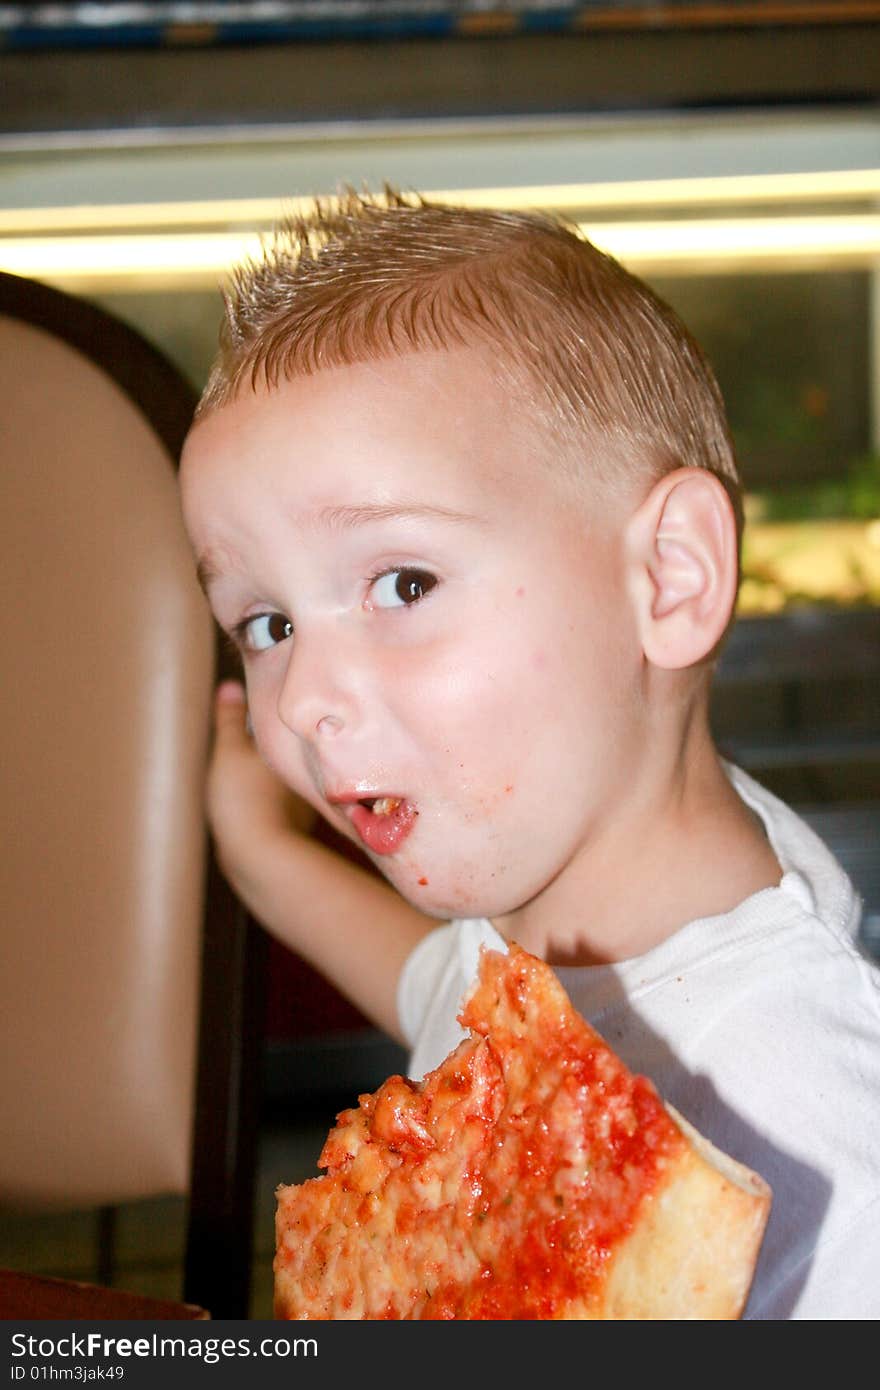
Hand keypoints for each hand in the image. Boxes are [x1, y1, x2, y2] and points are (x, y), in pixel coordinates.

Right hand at [206, 681, 316, 886]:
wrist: (258, 857)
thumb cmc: (245, 799)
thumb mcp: (230, 750)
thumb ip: (230, 718)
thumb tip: (230, 686)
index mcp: (295, 751)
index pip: (284, 727)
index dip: (267, 720)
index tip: (253, 712)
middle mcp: (307, 776)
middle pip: (288, 754)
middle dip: (273, 747)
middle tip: (247, 740)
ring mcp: (301, 804)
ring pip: (285, 780)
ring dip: (271, 776)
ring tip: (245, 773)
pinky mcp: (290, 828)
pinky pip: (279, 804)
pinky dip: (268, 800)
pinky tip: (250, 804)